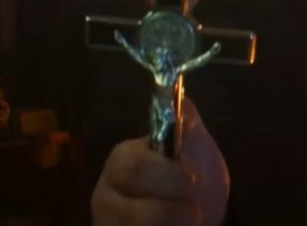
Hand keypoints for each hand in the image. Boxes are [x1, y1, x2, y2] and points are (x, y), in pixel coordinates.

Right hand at [91, 99, 229, 225]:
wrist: (200, 216)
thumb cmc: (196, 179)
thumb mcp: (198, 149)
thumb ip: (187, 125)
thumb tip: (178, 93)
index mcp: (124, 159)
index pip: (133, 166)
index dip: (171, 176)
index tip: (195, 178)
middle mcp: (106, 194)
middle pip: (136, 211)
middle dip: (176, 209)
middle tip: (194, 206)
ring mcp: (109, 222)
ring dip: (177, 225)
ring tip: (189, 219)